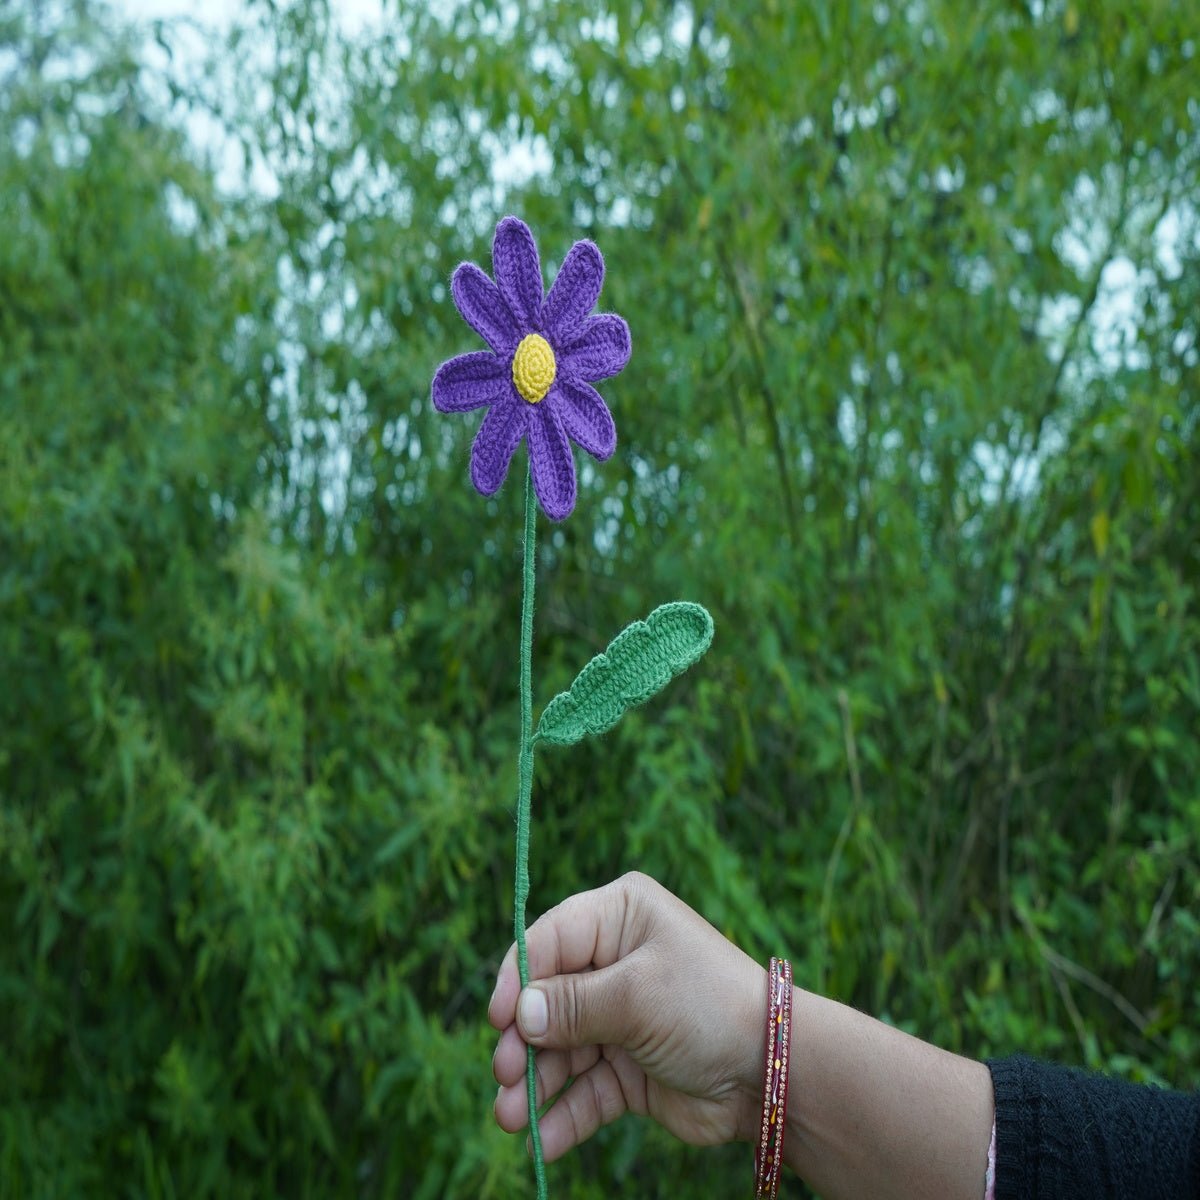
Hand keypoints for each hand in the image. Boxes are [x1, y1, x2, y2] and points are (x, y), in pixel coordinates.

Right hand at [488, 871, 765, 1160]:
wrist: (771, 1073)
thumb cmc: (707, 1007)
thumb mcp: (637, 996)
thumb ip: (573, 1005)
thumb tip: (518, 1014)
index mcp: (620, 916)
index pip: (550, 939)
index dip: (518, 977)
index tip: (498, 1019)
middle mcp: (614, 960)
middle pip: (547, 999)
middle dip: (523, 1040)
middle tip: (505, 1073)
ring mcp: (619, 1017)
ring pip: (558, 1050)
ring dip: (533, 1084)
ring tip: (512, 1117)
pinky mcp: (627, 1068)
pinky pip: (583, 1089)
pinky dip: (562, 1114)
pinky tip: (542, 1141)